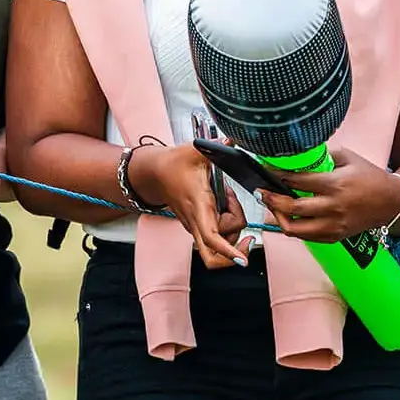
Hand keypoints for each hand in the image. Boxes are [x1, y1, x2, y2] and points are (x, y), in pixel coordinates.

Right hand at [129, 142, 249, 267]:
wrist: (153, 173)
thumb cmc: (172, 165)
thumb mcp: (195, 151)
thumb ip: (217, 146)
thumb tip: (233, 140)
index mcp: (198, 206)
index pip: (212, 238)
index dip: (229, 252)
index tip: (244, 259)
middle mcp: (196, 222)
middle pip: (215, 253)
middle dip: (235, 247)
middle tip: (245, 229)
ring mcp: (195, 226)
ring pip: (220, 242)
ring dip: (233, 226)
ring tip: (228, 201)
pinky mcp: (196, 225)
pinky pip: (216, 235)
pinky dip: (226, 223)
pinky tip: (224, 202)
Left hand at [255, 147, 399, 244]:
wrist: (391, 202)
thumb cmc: (370, 177)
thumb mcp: (348, 158)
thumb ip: (324, 157)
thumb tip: (300, 156)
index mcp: (335, 184)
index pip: (298, 181)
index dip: (278, 176)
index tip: (267, 171)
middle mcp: (333, 207)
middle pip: (292, 207)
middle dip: (272, 200)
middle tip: (262, 193)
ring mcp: (333, 225)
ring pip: (296, 229)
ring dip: (280, 218)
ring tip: (274, 208)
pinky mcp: (335, 236)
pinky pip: (307, 237)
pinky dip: (295, 228)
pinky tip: (290, 217)